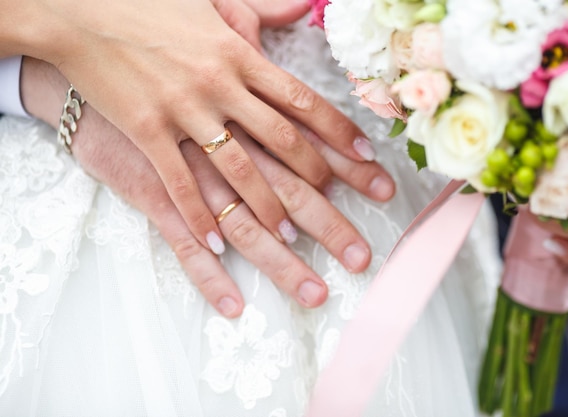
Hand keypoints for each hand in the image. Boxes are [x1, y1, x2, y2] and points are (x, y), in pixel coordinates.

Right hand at [7, 0, 383, 258]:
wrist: (80, 9)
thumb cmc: (150, 8)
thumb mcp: (213, 3)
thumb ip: (261, 12)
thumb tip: (304, 6)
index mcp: (240, 56)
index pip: (303, 102)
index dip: (338, 134)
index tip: (366, 161)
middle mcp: (221, 86)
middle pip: (285, 144)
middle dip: (322, 186)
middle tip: (347, 219)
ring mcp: (184, 111)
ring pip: (238, 170)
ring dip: (268, 210)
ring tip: (291, 240)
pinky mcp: (146, 132)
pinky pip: (178, 183)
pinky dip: (199, 216)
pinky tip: (217, 247)